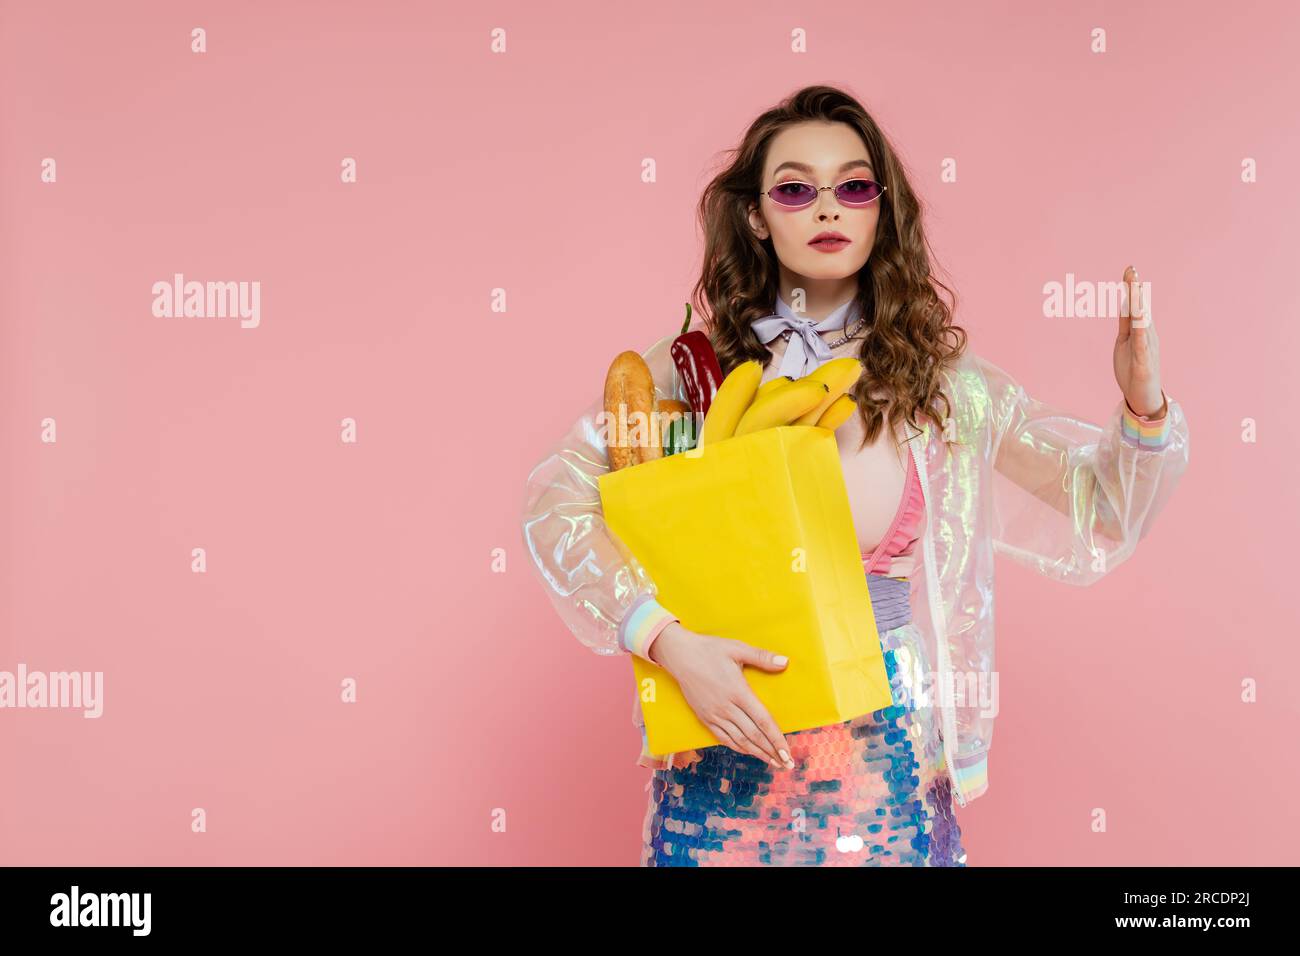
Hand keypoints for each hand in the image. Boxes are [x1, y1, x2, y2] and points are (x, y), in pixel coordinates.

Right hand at [649, 622, 794, 768]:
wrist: (679, 655)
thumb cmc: (709, 649)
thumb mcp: (737, 648)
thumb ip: (762, 657)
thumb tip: (785, 662)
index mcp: (738, 691)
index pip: (763, 721)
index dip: (777, 739)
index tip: (787, 753)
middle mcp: (727, 707)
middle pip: (754, 735)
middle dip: (772, 752)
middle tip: (786, 765)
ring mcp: (714, 714)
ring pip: (739, 740)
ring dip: (757, 753)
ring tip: (772, 762)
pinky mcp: (704, 717)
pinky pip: (723, 738)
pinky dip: (737, 747)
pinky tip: (748, 752)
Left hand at [1114, 265, 1165, 417]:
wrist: (1143, 396)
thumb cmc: (1133, 369)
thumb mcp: (1125, 343)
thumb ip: (1126, 325)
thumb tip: (1124, 306)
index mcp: (1141, 331)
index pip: (1135, 306)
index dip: (1132, 288)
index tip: (1129, 269)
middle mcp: (1148, 336)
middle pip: (1140, 309)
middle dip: (1135, 290)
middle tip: (1132, 270)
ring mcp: (1148, 348)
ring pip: (1143, 323)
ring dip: (1139, 306)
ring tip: (1136, 289)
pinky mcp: (1145, 362)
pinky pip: (1142, 344)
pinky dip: (1141, 331)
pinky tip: (1139, 319)